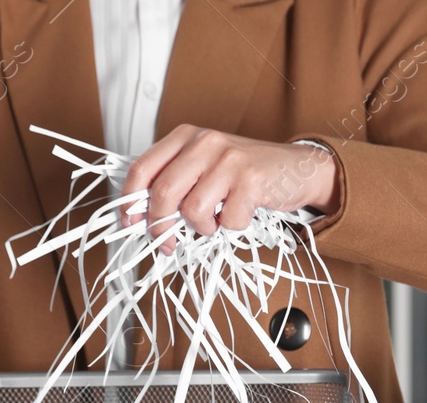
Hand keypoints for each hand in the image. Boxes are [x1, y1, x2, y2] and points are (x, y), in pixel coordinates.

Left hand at [122, 126, 337, 253]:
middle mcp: (205, 142)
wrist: (297, 168)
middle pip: (163, 193)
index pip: (143, 168)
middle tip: (168, 242)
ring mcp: (229, 159)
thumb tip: (141, 216)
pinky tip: (241, 213)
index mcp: (186, 137)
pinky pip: (227, 220)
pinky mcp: (251, 179)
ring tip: (216, 221)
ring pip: (193, 211)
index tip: (130, 224)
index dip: (129, 201)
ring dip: (203, 228)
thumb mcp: (204, 166)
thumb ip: (175, 182)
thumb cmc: (246, 174)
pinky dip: (232, 227)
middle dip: (161, 226)